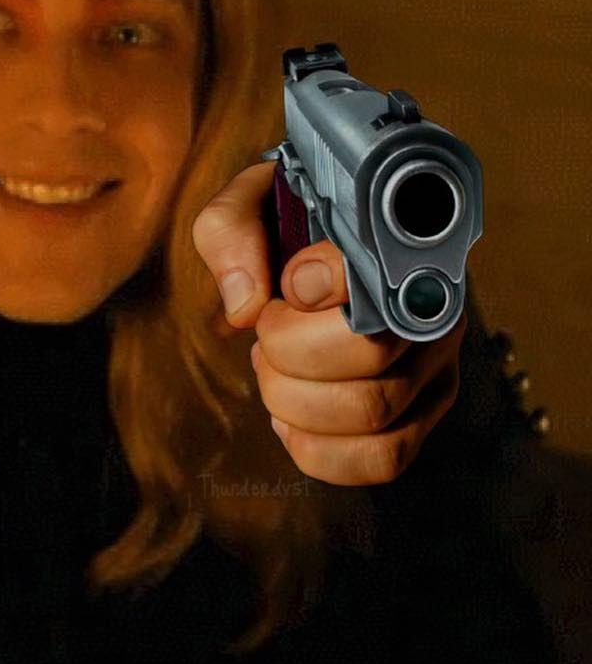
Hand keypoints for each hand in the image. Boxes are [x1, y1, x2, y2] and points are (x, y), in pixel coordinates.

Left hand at [191, 161, 465, 484]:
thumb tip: (245, 307)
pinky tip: (289, 419)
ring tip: (275, 370)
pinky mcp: (419, 417)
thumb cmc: (286, 225)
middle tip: (269, 330)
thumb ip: (232, 231)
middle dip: (288, 351)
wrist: (311, 250)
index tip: (290, 281)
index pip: (380, 272)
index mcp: (400, 246)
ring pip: (373, 414)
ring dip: (295, 400)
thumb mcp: (250, 204)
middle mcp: (430, 308)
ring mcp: (432, 367)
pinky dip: (319, 450)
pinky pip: (383, 459)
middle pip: (368, 356)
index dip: (317, 283)